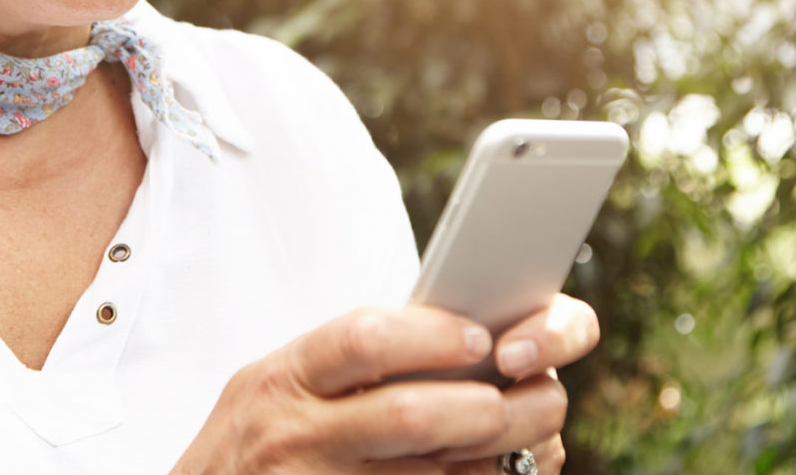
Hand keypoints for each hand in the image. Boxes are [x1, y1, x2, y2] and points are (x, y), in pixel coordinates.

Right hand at [169, 295, 598, 474]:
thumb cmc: (256, 445)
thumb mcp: (274, 387)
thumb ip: (344, 362)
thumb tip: (460, 336)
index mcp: (283, 379)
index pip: (364, 340)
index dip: (433, 336)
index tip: (482, 336)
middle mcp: (297, 437)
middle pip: (412, 417)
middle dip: (492, 407)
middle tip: (539, 394)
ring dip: (502, 460)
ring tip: (535, 440)